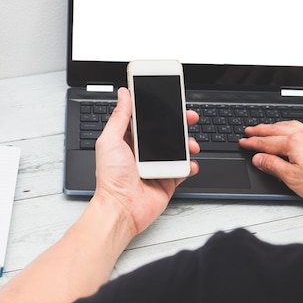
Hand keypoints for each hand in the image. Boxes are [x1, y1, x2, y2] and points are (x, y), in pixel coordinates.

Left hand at [93, 87, 199, 236]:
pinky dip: (191, 165)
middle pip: (167, 131)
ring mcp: (157, 165)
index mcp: (129, 139)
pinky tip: (190, 163)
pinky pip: (184, 169)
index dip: (160, 108)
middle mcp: (144, 151)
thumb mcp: (110, 141)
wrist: (121, 209)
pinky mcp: (167, 179)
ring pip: (178, 148)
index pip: (147, 118)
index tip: (171, 99)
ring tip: (191, 144)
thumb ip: (120, 116)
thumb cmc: (111, 179)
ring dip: (188, 143)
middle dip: (181, 123)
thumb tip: (123, 94)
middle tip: (190, 117)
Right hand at [239, 120, 302, 213]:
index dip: (252, 143)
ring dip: (277, 125)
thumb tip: (258, 158)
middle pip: (277, 130)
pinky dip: (299, 125)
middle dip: (261, 130)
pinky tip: (301, 128)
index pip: (266, 143)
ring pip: (292, 125)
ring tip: (268, 127)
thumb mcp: (294, 180)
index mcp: (293, 143)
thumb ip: (273, 167)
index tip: (243, 142)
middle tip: (249, 130)